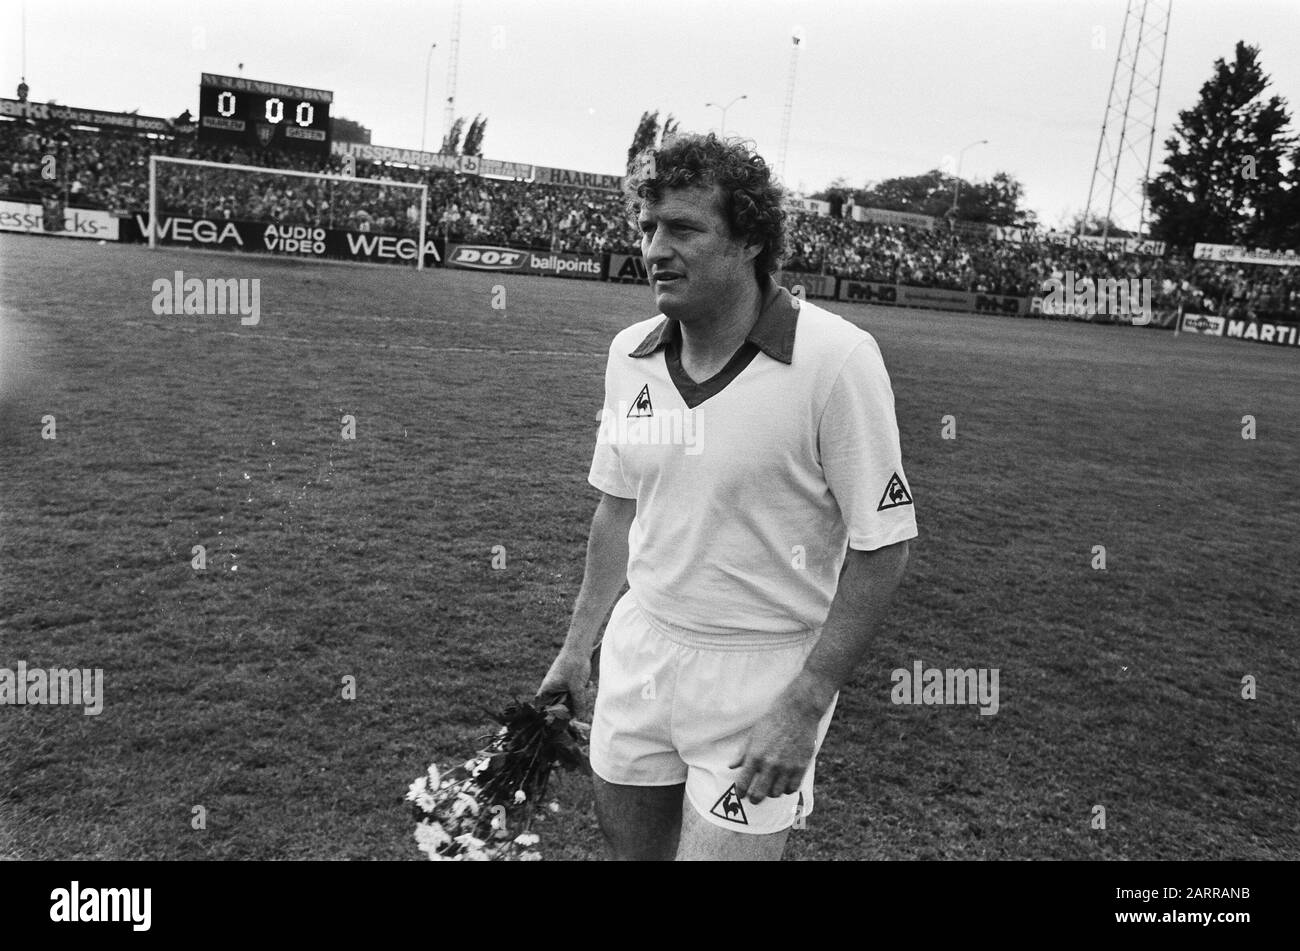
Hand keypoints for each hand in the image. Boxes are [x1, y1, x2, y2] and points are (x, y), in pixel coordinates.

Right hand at [536, 647, 592, 721]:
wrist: (580, 646)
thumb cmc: (574, 665)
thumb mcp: (577, 688)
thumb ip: (578, 704)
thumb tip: (578, 716)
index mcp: (547, 688)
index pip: (540, 704)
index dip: (546, 712)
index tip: (557, 718)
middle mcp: (551, 684)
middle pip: (556, 702)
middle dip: (568, 705)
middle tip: (577, 704)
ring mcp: (559, 680)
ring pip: (566, 695)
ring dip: (576, 696)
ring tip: (585, 687)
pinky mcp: (567, 676)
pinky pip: (571, 688)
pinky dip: (579, 688)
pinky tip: (587, 682)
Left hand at [729, 680, 832, 804]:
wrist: (797, 711)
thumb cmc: (772, 720)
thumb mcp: (754, 734)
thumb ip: (743, 753)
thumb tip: (732, 766)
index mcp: (755, 756)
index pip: (743, 783)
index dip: (741, 792)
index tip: (741, 794)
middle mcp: (770, 764)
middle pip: (759, 794)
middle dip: (754, 799)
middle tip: (754, 799)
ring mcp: (786, 767)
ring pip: (776, 793)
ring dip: (772, 792)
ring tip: (771, 788)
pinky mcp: (801, 767)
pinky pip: (792, 788)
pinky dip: (787, 789)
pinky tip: (785, 784)